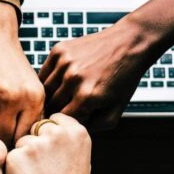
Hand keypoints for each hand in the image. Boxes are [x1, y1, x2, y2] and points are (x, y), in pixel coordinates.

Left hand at [5, 114, 91, 173]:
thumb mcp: (79, 160)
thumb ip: (66, 140)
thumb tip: (48, 127)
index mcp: (77, 133)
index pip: (55, 118)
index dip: (50, 135)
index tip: (53, 151)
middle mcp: (58, 134)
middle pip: (36, 128)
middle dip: (36, 144)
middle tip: (45, 170)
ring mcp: (36, 144)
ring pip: (22, 143)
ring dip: (24, 157)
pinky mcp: (16, 156)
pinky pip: (10, 157)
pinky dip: (14, 170)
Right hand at [39, 18, 154, 130]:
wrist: (129, 43)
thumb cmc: (124, 78)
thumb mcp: (116, 110)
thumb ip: (94, 127)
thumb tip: (72, 131)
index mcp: (87, 97)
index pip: (62, 120)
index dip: (65, 123)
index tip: (69, 122)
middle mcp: (73, 79)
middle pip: (51, 106)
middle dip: (57, 111)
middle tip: (65, 110)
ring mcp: (65, 63)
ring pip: (44, 90)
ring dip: (50, 96)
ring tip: (63, 97)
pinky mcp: (59, 50)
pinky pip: (44, 73)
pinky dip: (48, 80)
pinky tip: (60, 82)